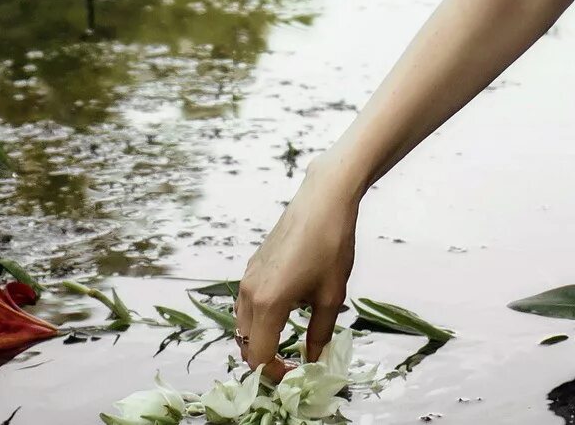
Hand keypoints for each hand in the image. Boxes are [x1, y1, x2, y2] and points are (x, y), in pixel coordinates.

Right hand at [235, 165, 360, 381]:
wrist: (323, 200)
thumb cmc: (331, 246)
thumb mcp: (331, 296)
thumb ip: (319, 334)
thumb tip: (314, 360)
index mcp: (267, 303)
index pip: (258, 357)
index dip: (276, 374)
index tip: (298, 373)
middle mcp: (249, 292)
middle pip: (245, 344)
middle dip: (267, 359)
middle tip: (294, 363)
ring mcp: (247, 277)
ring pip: (243, 324)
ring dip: (261, 339)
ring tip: (290, 341)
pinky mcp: (252, 266)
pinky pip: (247, 304)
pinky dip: (259, 319)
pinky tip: (286, 312)